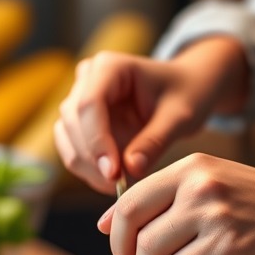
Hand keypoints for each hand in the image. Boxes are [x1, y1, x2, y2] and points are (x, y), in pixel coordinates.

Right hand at [54, 37, 248, 194]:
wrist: (188, 89)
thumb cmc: (187, 94)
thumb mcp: (179, 117)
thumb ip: (155, 141)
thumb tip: (130, 169)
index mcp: (109, 66)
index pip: (89, 104)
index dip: (96, 141)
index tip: (112, 173)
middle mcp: (87, 79)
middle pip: (73, 122)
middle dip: (93, 159)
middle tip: (118, 187)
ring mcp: (80, 100)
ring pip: (67, 139)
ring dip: (88, 168)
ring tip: (119, 187)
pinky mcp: (81, 123)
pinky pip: (74, 150)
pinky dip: (89, 170)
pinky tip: (114, 183)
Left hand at [99, 153, 254, 254]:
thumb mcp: (215, 186)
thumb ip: (169, 200)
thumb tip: (108, 223)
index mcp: (190, 167)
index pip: (128, 200)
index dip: (117, 234)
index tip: (126, 253)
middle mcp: (197, 184)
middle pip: (132, 229)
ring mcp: (212, 213)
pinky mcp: (227, 243)